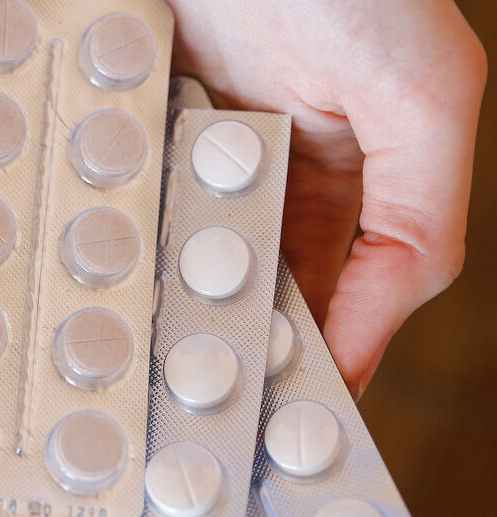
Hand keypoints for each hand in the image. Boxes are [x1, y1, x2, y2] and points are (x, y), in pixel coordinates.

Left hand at [120, 0, 485, 396]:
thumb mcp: (423, 99)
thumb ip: (414, 226)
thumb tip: (358, 340)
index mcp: (341, 175)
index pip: (331, 292)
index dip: (313, 357)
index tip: (282, 417)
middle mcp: (258, 169)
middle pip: (239, 282)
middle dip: (223, 341)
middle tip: (195, 407)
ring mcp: (184, 148)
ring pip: (171, 251)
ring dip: (158, 304)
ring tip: (138, 363)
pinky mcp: (127, 121)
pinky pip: (113, 194)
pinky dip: (105, 236)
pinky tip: (92, 281)